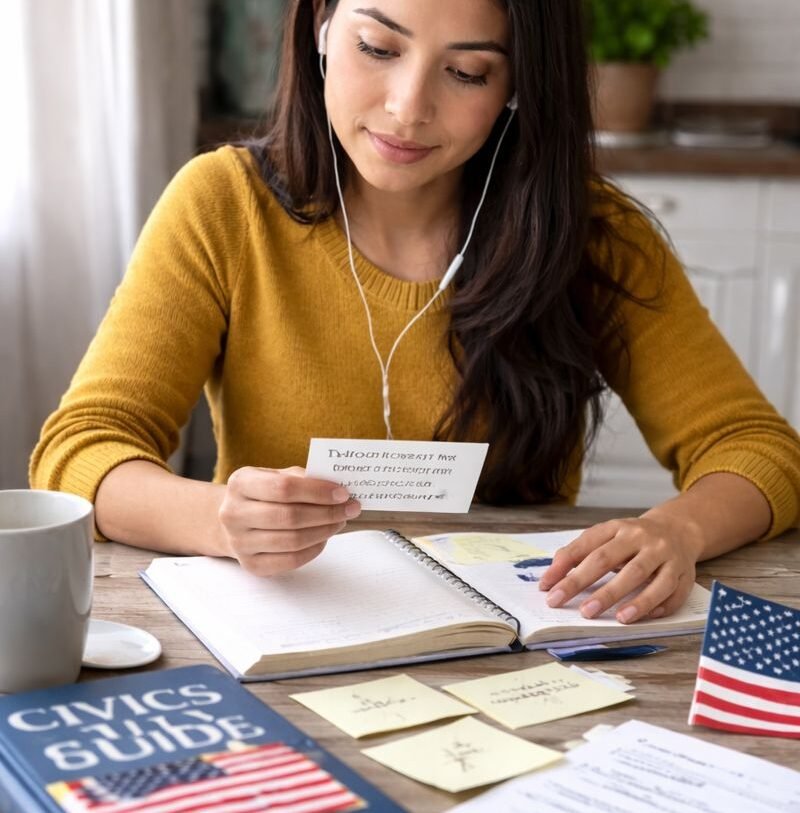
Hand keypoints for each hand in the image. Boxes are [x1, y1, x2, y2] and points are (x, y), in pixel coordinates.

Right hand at [218, 466, 360, 575]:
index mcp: (240, 483)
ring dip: (324, 531)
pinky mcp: (251, 565)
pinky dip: (314, 549)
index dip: (317, 491)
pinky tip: (324, 537)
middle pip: (289, 517)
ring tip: (339, 521)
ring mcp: (240, 543)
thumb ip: (302, 478)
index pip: (283, 488)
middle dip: (327, 513)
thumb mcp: (275, 475)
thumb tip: (337, 488)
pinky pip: (291, 561)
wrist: (234, 520)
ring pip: (292, 541)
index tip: (343, 493)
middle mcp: (234, 514)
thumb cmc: (263, 494)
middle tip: (350, 509)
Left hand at [538, 514, 703, 622]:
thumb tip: (550, 577)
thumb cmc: (633, 539)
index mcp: (617, 527)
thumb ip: (578, 552)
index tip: (547, 587)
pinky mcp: (684, 573)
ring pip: (643, 575)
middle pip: (610, 560)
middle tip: (573, 606)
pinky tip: (637, 617)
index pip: (587, 546)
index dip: (565, 567)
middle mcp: (641, 537)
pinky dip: (655, 605)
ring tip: (608, 617)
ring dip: (625, 598)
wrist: (678, 530)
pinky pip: (671, 591)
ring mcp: (664, 554)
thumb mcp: (606, 536)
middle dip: (588, 584)